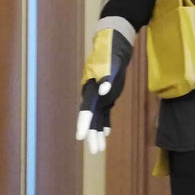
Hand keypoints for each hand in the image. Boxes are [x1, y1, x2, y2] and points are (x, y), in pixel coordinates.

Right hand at [76, 27, 132, 153]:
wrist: (114, 43)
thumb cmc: (110, 52)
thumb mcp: (110, 63)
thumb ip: (107, 78)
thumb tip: (104, 91)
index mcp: (90, 87)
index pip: (85, 109)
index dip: (83, 124)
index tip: (79, 137)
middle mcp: (92, 94)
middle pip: (90, 118)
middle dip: (91, 135)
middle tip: (95, 151)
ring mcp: (100, 95)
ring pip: (98, 118)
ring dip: (98, 133)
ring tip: (99, 149)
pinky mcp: (109, 95)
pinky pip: (105, 113)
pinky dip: (106, 123)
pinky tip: (107, 133)